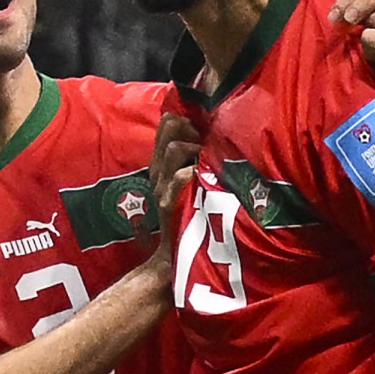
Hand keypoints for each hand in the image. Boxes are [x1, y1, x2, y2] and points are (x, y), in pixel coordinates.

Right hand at [144, 112, 199, 258]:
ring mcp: (161, 186)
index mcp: (161, 163)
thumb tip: (217, 139)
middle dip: (191, 128)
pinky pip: (180, 176)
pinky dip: (194, 171)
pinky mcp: (168, 203)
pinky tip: (205, 176)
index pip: (167, 122)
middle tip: (205, 143)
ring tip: (206, 160)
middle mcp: (157, 171)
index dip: (187, 118)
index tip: (204, 130)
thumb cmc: (190, 217)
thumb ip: (194, 162)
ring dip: (195, 148)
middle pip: (169, 126)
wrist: (174, 255)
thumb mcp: (188, 183)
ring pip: (173, 148)